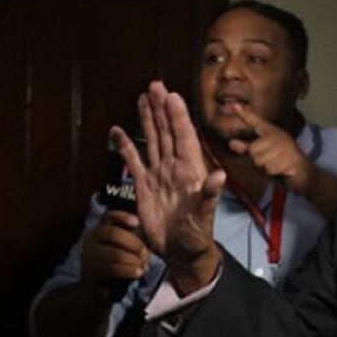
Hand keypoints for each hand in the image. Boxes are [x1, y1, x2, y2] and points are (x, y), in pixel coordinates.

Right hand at [80, 210, 149, 285]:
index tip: (137, 222)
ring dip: (131, 262)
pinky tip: (136, 274)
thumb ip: (134, 236)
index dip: (123, 217)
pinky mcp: (88, 274)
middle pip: (113, 234)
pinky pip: (110, 271)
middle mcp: (91, 239)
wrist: (103, 285)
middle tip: (144, 253)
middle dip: (133, 243)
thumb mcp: (127, 245)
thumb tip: (141, 228)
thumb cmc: (119, 259)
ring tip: (142, 268)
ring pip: (113, 255)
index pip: (109, 216)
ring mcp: (87, 256)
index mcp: (100, 229)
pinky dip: (125, 272)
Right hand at [111, 81, 225, 280]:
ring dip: (147, 120)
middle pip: (167, 132)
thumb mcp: (205, 216)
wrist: (181, 251)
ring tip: (143, 97)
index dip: (178, 116)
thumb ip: (209, 195)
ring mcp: (159, 174)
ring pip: (152, 140)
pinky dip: (125, 146)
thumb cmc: (198, 234)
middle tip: (155, 85)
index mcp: (191, 170)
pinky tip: (117, 130)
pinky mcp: (144, 186)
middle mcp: (174, 167)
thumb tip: (219, 176)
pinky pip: (134, 161)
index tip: (172, 95)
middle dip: (161, 109)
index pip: (184, 137)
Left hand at [225, 105, 316, 195]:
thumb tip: (231, 143)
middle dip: (257, 162)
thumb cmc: (282, 165)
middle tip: (271, 164)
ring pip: (259, 161)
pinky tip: (282, 172)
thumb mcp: (263, 157)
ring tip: (277, 168)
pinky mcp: (289, 159)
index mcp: (272, 133)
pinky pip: (268, 169)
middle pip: (253, 150)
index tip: (234, 106)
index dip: (245, 114)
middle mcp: (278, 137)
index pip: (257, 122)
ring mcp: (285, 147)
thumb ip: (247, 150)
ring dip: (265, 170)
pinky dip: (273, 174)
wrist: (307, 176)